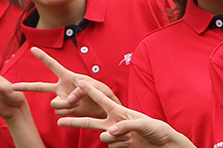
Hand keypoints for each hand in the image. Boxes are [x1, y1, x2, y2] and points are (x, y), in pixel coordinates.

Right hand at [12, 47, 118, 117]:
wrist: (104, 108)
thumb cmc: (101, 92)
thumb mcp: (94, 87)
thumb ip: (80, 90)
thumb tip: (69, 98)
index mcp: (68, 77)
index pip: (53, 65)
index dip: (43, 57)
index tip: (33, 48)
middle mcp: (61, 88)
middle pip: (40, 87)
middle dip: (26, 86)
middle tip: (12, 86)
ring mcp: (62, 99)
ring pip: (54, 103)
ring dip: (66, 104)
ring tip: (78, 102)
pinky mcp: (65, 111)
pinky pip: (60, 112)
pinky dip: (69, 112)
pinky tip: (77, 110)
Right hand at [58, 80, 194, 147]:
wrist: (163, 145)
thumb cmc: (157, 129)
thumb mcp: (143, 124)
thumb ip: (125, 126)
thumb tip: (109, 132)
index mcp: (119, 111)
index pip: (101, 99)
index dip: (89, 90)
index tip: (78, 80)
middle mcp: (114, 122)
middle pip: (90, 121)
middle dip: (74, 121)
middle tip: (59, 121)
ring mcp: (116, 134)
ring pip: (103, 137)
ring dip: (115, 139)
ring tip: (129, 140)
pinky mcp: (118, 145)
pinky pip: (111, 146)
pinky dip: (120, 147)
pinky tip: (131, 145)